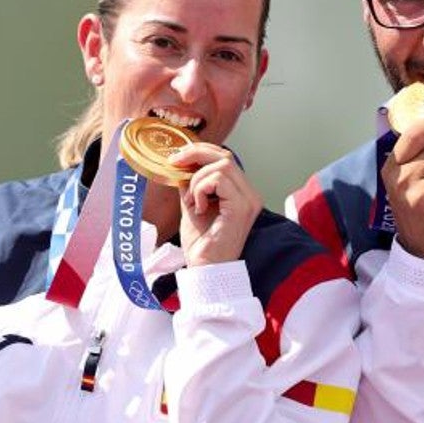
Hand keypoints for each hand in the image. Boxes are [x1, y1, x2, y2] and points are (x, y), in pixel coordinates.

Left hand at [170, 143, 262, 266]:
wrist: (205, 270)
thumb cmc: (201, 245)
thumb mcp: (193, 205)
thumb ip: (192, 184)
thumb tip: (181, 164)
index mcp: (241, 193)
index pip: (226, 158)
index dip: (200, 152)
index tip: (176, 159)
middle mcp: (250, 194)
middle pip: (225, 155)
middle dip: (195, 155)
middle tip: (174, 164)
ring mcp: (249, 200)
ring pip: (222, 165)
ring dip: (197, 179)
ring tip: (192, 201)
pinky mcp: (242, 207)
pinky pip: (219, 179)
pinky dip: (201, 188)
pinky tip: (199, 207)